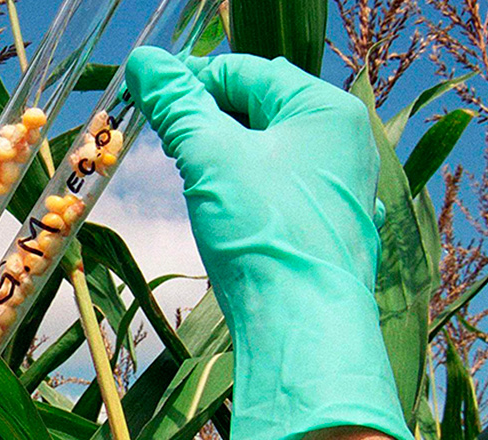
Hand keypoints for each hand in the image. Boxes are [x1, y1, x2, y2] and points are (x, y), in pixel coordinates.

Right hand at [125, 48, 416, 439]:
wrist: (302, 329)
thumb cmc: (264, 232)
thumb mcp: (210, 156)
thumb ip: (177, 103)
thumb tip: (145, 62)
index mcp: (324, 109)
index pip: (244, 71)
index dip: (190, 79)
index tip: (147, 95)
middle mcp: (342, 141)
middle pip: (258, 107)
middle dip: (206, 119)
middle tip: (166, 138)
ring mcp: (338, 186)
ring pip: (266, 149)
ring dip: (222, 154)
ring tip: (192, 176)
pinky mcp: (326, 225)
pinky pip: (279, 187)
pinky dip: (245, 187)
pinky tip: (225, 208)